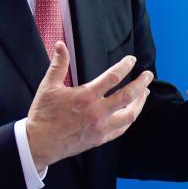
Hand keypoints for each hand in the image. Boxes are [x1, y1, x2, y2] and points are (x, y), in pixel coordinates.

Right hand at [26, 41, 153, 169]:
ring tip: (145, 92)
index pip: (112, 77)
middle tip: (148, 75)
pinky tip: (133, 112)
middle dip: (141, 84)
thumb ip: (59, 64)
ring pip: (129, 115)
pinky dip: (130, 119)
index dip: (125, 66)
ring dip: (140, 102)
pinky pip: (122, 129)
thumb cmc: (43, 114)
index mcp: (85, 96)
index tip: (131, 60)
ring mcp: (100, 127)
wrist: (39, 143)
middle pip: (128, 96)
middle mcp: (96, 112)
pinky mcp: (100, 139)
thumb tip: (61, 45)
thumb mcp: (48, 86)